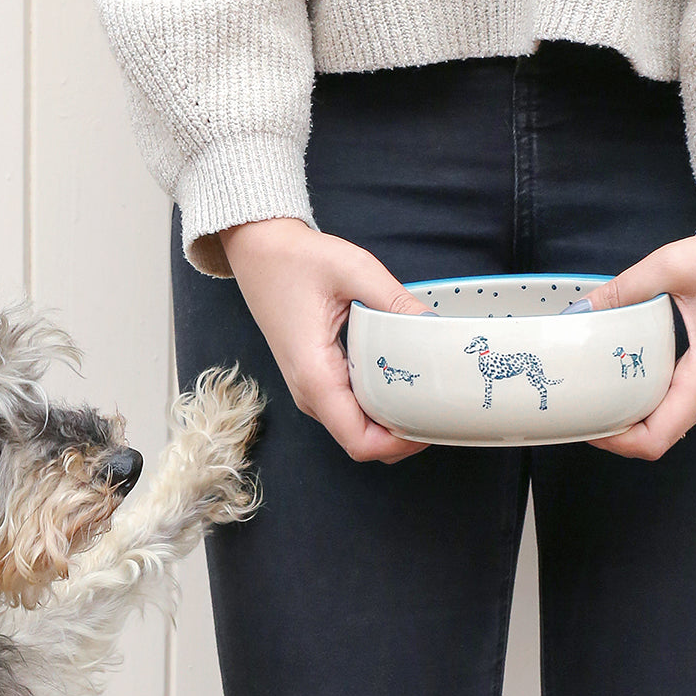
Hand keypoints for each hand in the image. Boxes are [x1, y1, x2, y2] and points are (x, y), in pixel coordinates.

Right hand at [220, 217, 430, 462]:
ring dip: (391, 423)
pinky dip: (378, 406)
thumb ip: (397, 301)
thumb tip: (434, 327)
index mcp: (315, 375)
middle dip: (402, 436)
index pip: (359, 441)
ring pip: (356, 430)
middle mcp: (309, 392)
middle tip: (437, 408)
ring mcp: (310, 390)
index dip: (399, 445)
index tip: (428, 425)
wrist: (258, 250)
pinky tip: (400, 381)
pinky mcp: (316, 380)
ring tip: (424, 393)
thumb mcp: (354, 270)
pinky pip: (350, 410)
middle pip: (362, 443)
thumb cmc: (294, 260)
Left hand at [583, 234, 695, 459]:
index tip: (586, 424)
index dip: (615, 442)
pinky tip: (620, 377)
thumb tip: (583, 311)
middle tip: (579, 406)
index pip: (655, 440)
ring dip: (628, 415)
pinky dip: (644, 399)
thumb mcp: (673, 267)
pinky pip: (672, 402)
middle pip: (654, 436)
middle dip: (613, 430)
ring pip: (663, 421)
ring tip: (593, 392)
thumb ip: (622, 290)